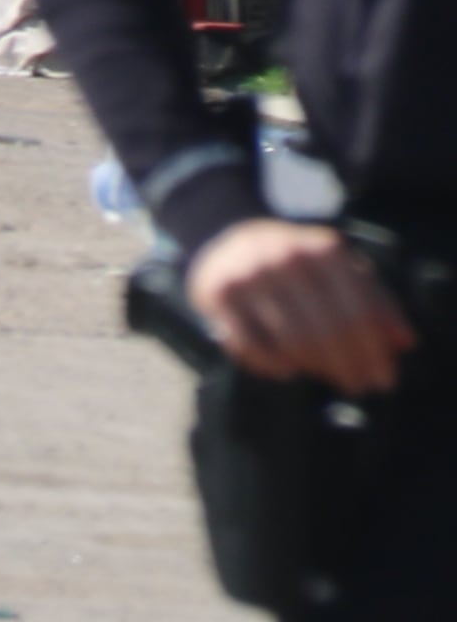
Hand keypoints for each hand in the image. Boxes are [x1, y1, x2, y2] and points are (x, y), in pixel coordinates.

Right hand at [187, 218, 416, 396]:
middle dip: (347, 366)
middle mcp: (285, 256)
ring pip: (291, 341)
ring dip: (313, 367)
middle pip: (327, 331)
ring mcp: (248, 274)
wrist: (228, 236)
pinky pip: (250, 345)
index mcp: (323, 249)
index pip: (358, 313)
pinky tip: (287, 369)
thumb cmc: (299, 263)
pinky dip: (272, 365)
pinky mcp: (217, 292)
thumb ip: (377, 302)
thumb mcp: (341, 269)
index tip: (382, 379)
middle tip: (355, 386)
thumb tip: (404, 342)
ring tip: (323, 375)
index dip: (373, 352)